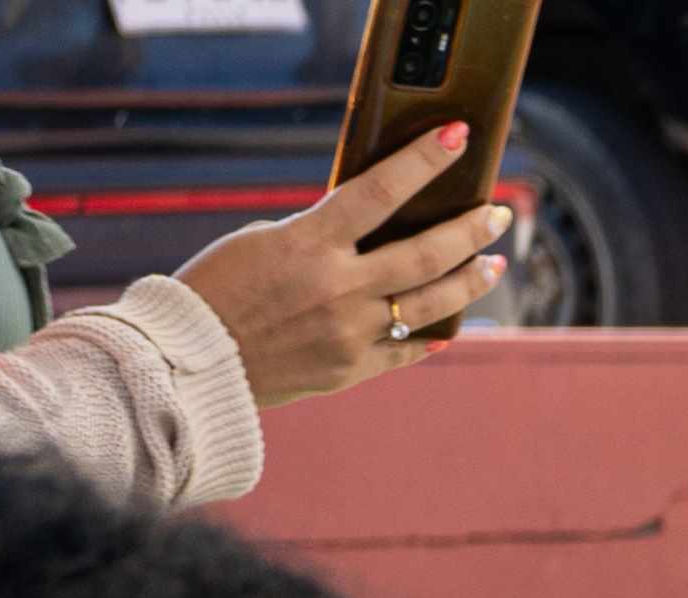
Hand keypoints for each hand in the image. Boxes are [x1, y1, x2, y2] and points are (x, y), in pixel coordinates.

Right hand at [179, 129, 518, 401]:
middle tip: (497, 213)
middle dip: (470, 230)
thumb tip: (377, 229)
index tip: (457, 137)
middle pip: (426, 255)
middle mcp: (338, 289)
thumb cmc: (219, 286)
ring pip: (431, 304)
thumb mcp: (264, 241)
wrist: (191, 357)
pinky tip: (454, 320)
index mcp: (308, 244)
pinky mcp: (352, 368)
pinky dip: (433, 332)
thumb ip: (322, 236)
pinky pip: (407, 348)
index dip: (423, 161)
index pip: (379, 191)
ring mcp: (351, 333)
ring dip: (469, 281)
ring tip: (493, 264)